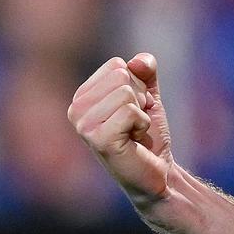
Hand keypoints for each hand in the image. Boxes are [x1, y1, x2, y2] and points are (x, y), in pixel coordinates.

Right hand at [69, 53, 173, 206]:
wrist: (157, 171)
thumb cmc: (147, 134)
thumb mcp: (147, 94)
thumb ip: (144, 70)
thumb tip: (137, 61)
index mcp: (83, 96)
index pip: (117, 65)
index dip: (136, 84)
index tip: (133, 109)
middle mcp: (76, 109)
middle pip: (121, 76)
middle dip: (139, 97)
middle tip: (134, 122)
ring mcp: (84, 125)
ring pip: (126, 92)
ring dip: (140, 112)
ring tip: (133, 132)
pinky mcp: (98, 139)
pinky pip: (130, 111)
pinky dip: (141, 123)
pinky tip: (134, 140)